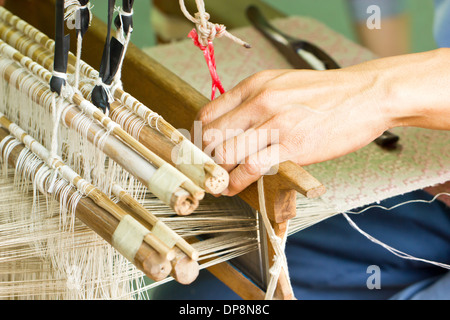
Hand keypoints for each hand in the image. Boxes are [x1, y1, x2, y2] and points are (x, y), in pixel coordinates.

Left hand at [194, 49, 449, 195]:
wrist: (366, 95)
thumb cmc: (327, 93)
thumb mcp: (284, 84)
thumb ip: (256, 100)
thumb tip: (233, 122)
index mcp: (255, 85)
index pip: (209, 113)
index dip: (198, 136)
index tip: (200, 150)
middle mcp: (260, 102)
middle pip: (211, 135)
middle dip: (203, 157)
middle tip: (205, 170)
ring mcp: (274, 124)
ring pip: (226, 152)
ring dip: (217, 172)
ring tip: (217, 182)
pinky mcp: (291, 146)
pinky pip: (251, 168)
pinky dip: (236, 182)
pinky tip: (233, 188)